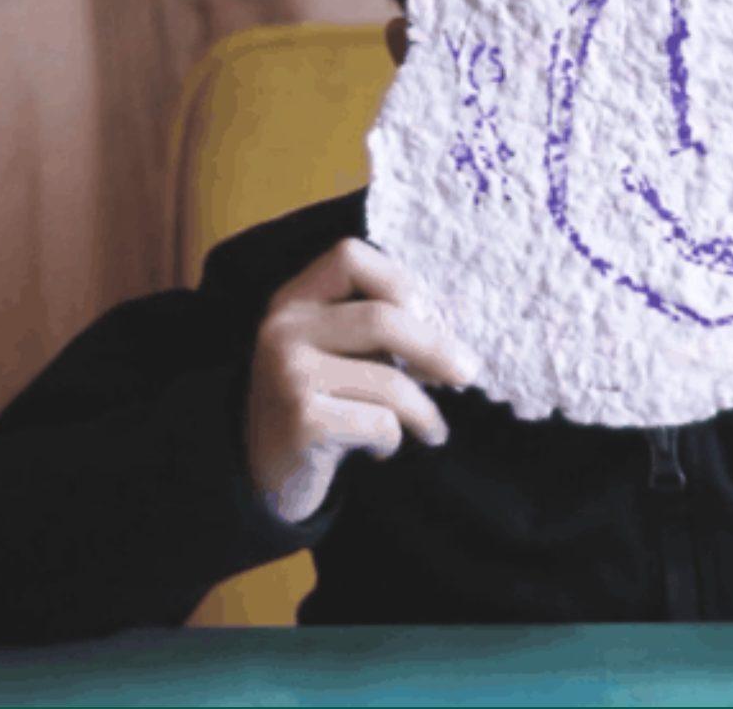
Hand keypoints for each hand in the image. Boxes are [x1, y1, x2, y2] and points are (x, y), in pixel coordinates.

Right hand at [246, 239, 478, 523]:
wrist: (265, 476)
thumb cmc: (319, 403)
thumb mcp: (336, 352)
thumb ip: (380, 328)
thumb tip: (455, 323)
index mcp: (293, 301)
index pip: (349, 256)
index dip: (398, 280)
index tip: (424, 314)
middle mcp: (283, 329)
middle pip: (383, 318)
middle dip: (437, 348)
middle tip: (467, 374)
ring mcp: (288, 375)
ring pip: (389, 380)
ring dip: (425, 411)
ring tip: (433, 429)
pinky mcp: (302, 421)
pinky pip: (380, 422)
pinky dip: (395, 439)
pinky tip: (382, 449)